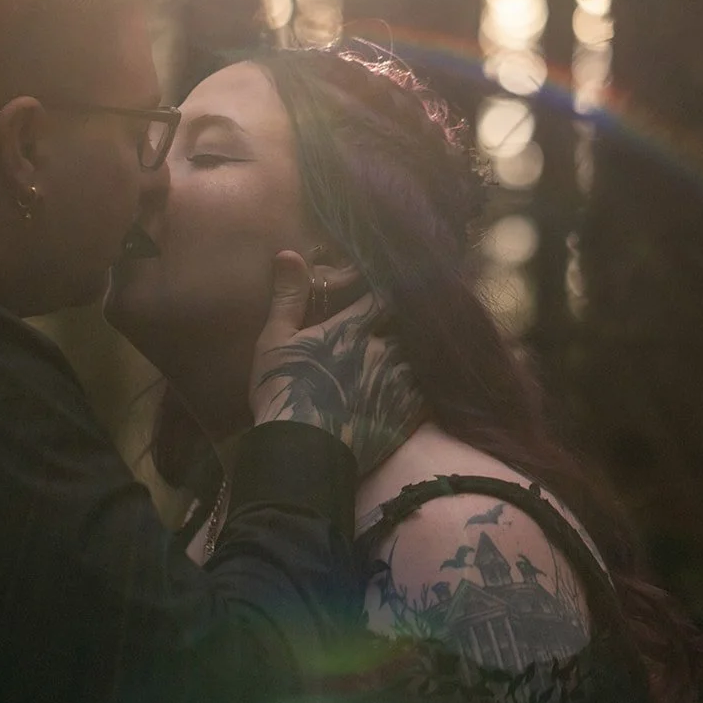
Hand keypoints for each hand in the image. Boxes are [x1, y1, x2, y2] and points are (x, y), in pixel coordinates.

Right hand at [249, 251, 426, 474]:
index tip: (388, 284)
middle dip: (404, 322)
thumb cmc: (283, 390)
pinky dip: (424, 387)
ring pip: (418, 356)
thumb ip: (288, 296)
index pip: (380, 295)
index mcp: (352, 327)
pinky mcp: (409, 413)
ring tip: (412, 356)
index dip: (385, 289)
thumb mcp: (275, 340)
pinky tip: (421, 389)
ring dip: (415, 353)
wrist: (302, 450)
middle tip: (405, 320)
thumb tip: (289, 253)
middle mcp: (383, 348)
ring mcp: (399, 381)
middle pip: (405, 324)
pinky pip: (427, 392)